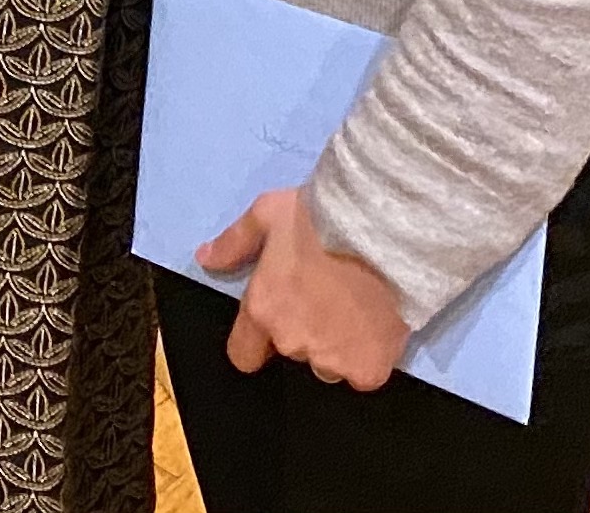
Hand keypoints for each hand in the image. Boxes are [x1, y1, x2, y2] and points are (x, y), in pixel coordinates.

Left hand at [198, 185, 410, 388]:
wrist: (384, 234)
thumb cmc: (322, 220)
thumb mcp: (267, 214)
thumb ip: (235, 242)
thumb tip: (205, 259)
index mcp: (262, 311)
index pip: (244, 355)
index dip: (256, 344)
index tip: (273, 325)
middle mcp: (292, 342)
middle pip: (293, 352)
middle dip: (304, 332)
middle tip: (325, 298)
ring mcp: (332, 361)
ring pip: (329, 364)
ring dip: (335, 346)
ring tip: (354, 310)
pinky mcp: (369, 370)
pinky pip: (363, 374)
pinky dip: (368, 356)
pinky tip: (376, 326)